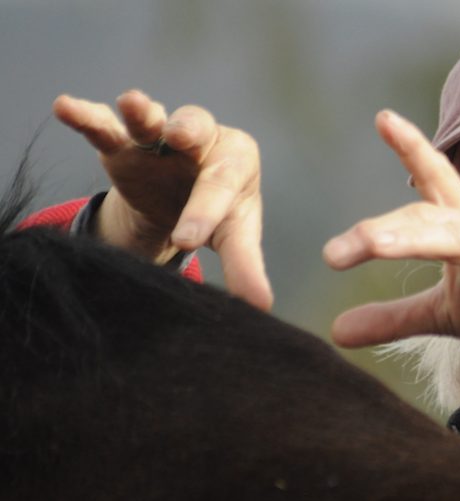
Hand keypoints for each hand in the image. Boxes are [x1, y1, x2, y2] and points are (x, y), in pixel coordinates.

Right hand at [53, 90, 271, 310]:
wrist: (182, 204)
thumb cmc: (217, 213)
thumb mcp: (233, 236)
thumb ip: (245, 266)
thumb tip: (261, 307)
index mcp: (236, 158)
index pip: (222, 183)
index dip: (205, 210)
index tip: (187, 240)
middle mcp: (201, 137)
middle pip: (195, 132)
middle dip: (186, 134)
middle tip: (178, 137)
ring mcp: (158, 138)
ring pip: (152, 118)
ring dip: (143, 110)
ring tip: (133, 102)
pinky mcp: (121, 146)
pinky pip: (103, 126)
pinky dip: (86, 116)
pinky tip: (66, 107)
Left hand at [322, 110, 459, 370]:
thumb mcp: (445, 314)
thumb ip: (394, 317)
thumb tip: (335, 331)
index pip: (435, 181)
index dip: (412, 149)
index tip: (384, 118)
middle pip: (428, 219)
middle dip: (382, 231)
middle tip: (332, 254)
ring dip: (417, 238)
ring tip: (375, 243)